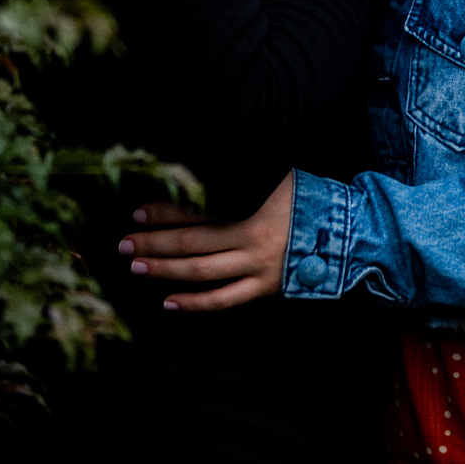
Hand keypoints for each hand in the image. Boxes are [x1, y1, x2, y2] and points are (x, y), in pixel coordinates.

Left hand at [118, 174, 294, 312]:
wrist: (341, 229)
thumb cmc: (301, 196)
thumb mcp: (273, 173)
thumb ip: (242, 173)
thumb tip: (203, 161)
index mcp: (251, 205)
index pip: (197, 210)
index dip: (165, 212)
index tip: (137, 213)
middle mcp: (250, 237)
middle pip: (192, 243)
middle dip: (155, 243)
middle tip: (123, 243)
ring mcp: (257, 266)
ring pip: (202, 272)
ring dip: (165, 270)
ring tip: (136, 267)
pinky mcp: (264, 288)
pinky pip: (224, 300)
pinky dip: (194, 304)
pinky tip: (168, 302)